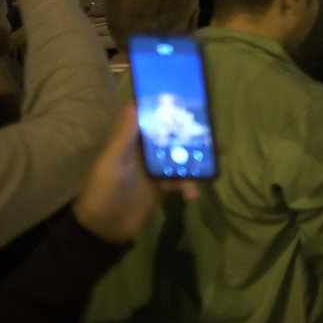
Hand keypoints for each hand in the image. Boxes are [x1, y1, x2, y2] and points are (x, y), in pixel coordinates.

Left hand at [72, 104, 199, 243]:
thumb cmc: (103, 191)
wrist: (104, 229)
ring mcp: (156, 168)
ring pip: (182, 155)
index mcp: (130, 141)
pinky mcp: (164, 186)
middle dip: (192, 131)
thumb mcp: (111, 163)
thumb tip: (134, 103)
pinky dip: (191, 184)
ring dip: (199, 157)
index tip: (185, 94)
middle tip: (213, 127)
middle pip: (172, 134)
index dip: (163, 105)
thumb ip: (124, 136)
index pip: (148, 116)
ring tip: (219, 157)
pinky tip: (192, 193)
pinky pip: (183, 179)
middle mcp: (145, 151)